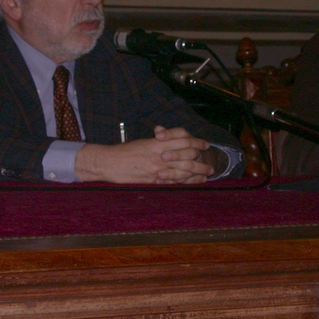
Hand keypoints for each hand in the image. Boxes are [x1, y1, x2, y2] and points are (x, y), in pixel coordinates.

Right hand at [74, 126, 212, 183]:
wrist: (109, 162)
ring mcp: (158, 167)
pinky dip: (187, 181)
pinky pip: (174, 180)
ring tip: (208, 173)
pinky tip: (195, 182)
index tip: (204, 144)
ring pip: (184, 168)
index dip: (196, 141)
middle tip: (210, 161)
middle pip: (187, 153)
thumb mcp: (142, 142)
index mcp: (157, 142)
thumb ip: (157, 141)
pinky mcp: (154, 179)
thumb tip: (165, 136)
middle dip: (201, 157)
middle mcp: (160, 153)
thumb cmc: (123, 152)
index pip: (182, 138)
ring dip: (198, 171)